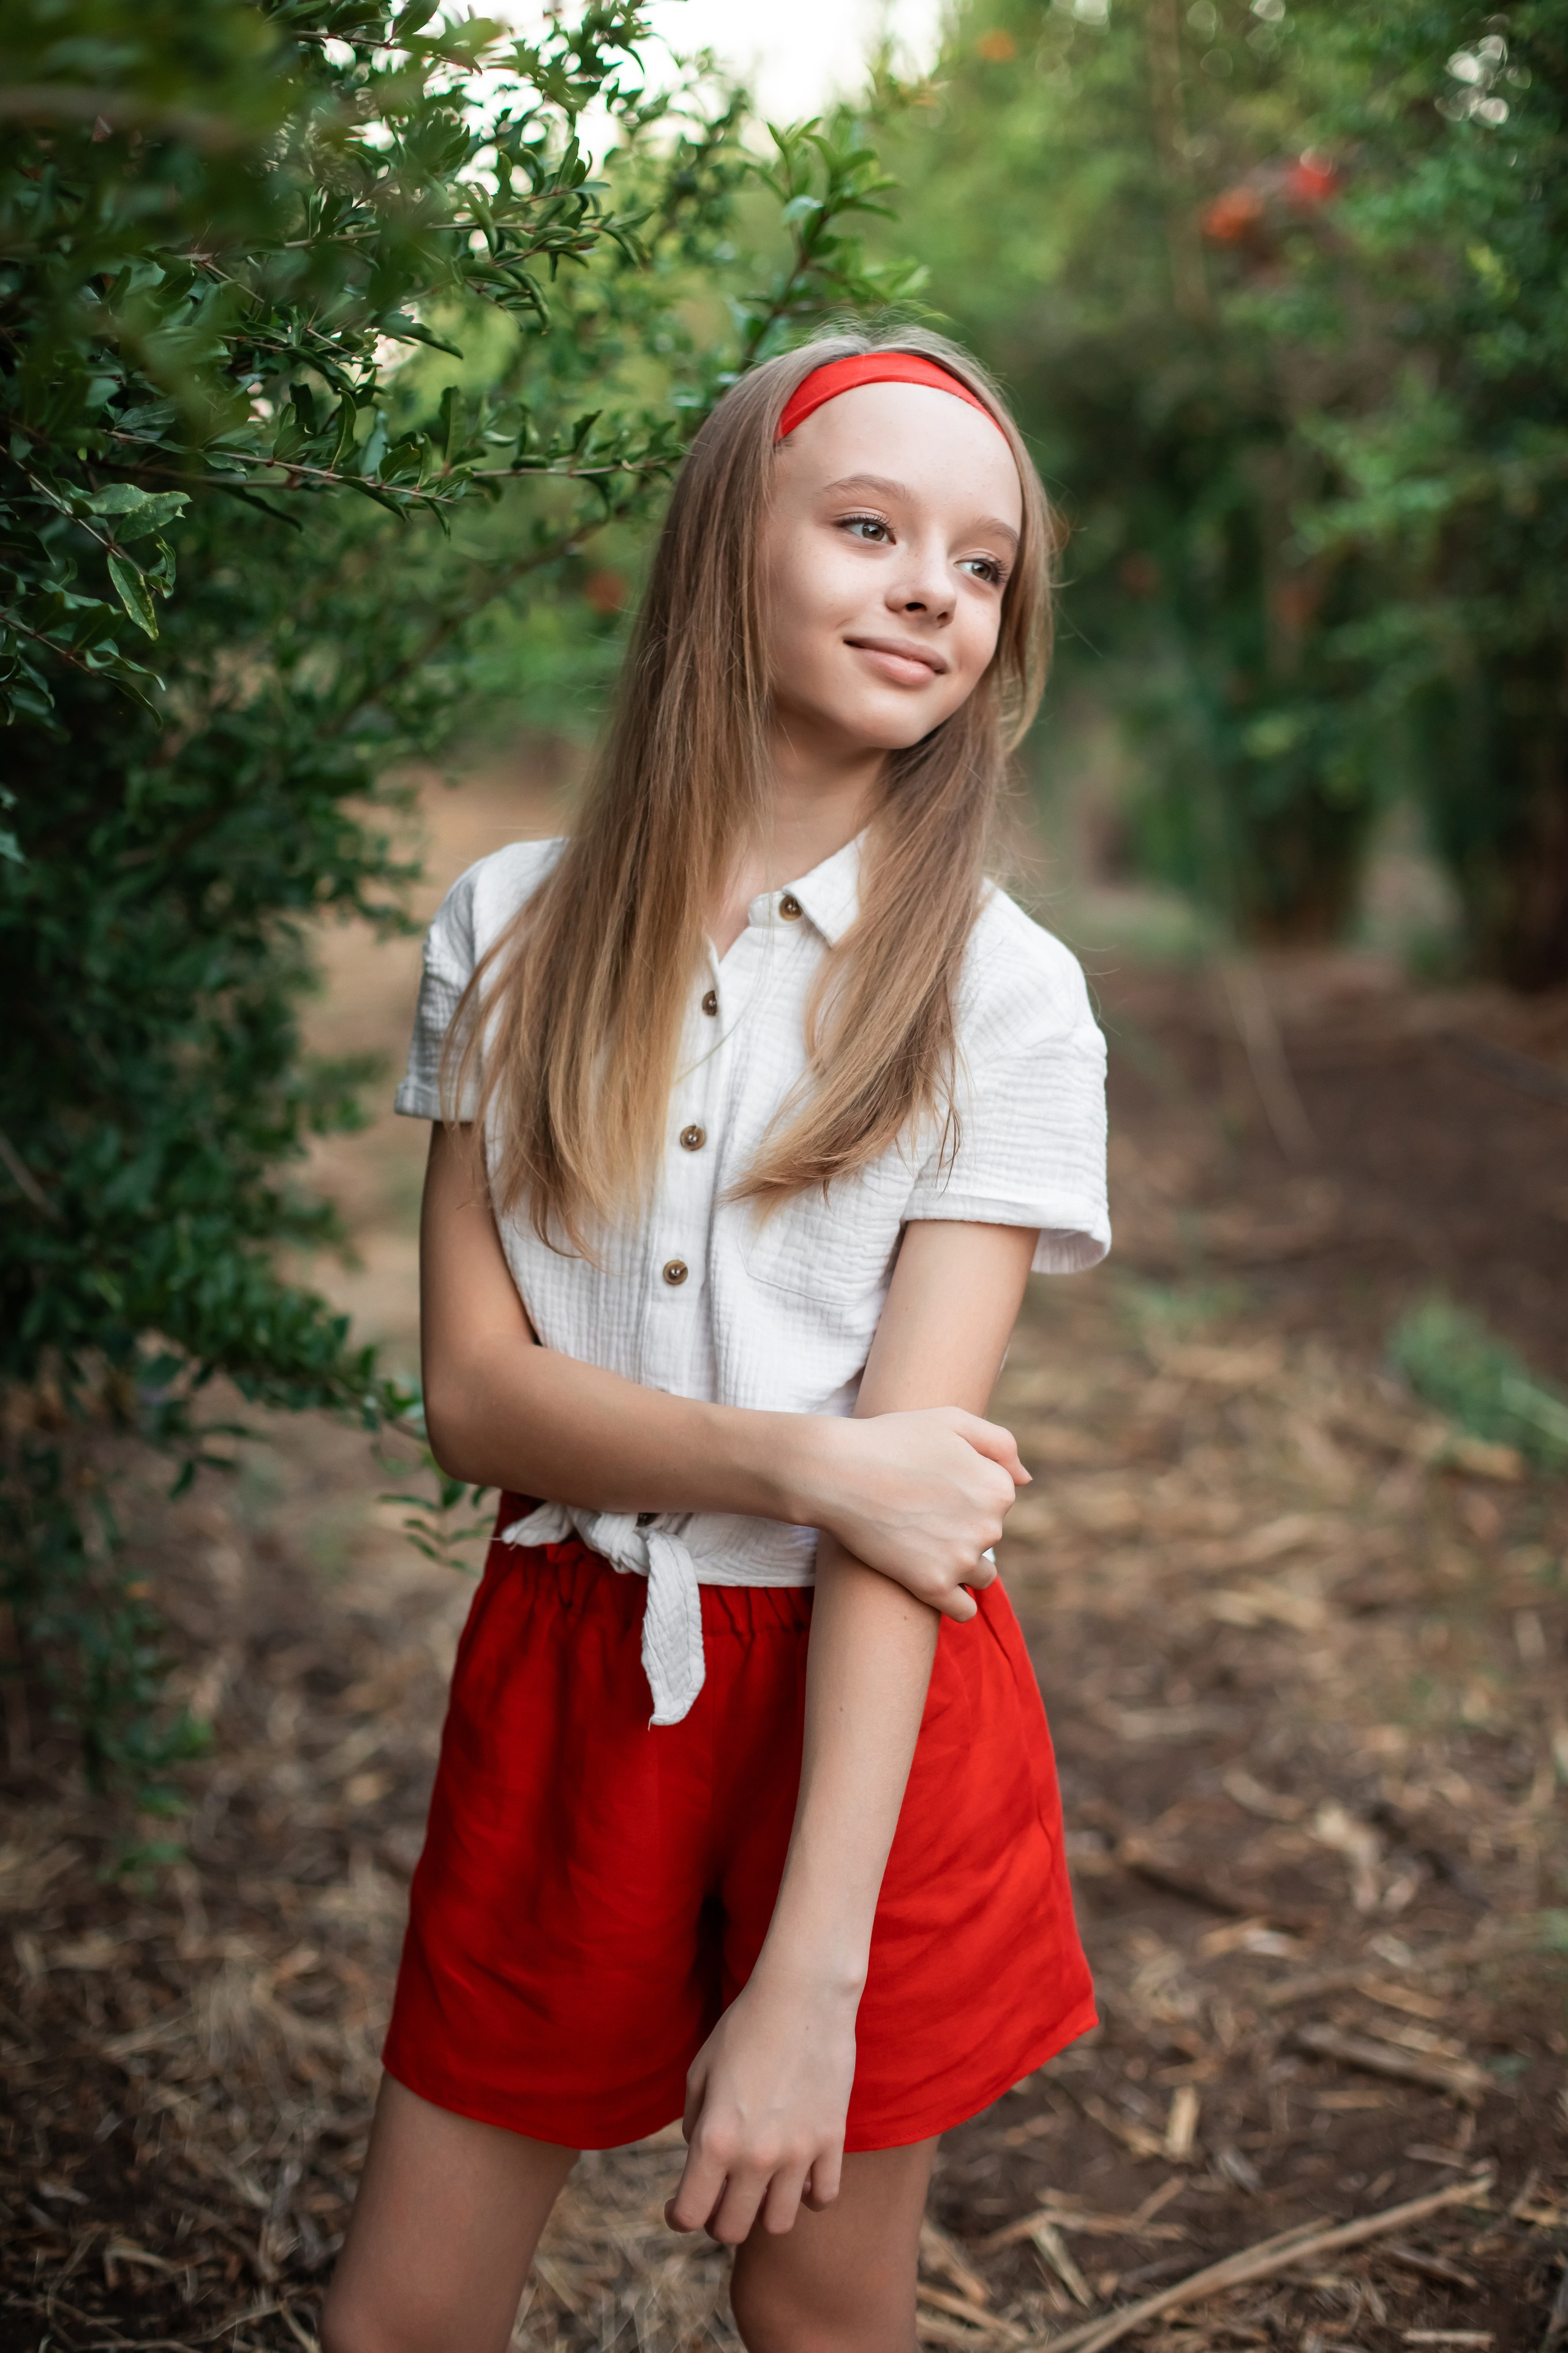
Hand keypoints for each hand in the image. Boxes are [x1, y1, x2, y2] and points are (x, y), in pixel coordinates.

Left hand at [664, 1971, 857, 2244]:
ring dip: (763, 2210)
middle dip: (718, 2219)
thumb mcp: (700, 2071)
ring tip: (759, 2186)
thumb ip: (693, 2123)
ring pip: (778, 2224)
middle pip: (732, 2230)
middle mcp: (755, 2156)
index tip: (677, 2207)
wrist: (803, 1995)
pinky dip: (808, 2195)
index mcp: (715, 2139)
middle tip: (719, 2195)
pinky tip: (799, 2175)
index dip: (678, 2216)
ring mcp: (798, 2153)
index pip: (689, 2214)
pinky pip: (823, 2197)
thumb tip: (698, 2155)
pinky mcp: (832, 2141)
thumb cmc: (744, 2026)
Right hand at [800, 1407, 1027, 1619]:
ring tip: (921, 1544)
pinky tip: (932, 1582)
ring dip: (960, 1565)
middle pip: (988, 1536)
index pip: (998, 1500)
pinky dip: (953, 1602)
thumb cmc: (891, 1439)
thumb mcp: (952, 1420)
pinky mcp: (932, 1586)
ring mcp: (961, 1559)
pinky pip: (963, 1610)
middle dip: (963, 1528)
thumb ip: (1000, 1443)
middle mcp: (989, 1526)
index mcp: (999, 1487)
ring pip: (980, 1575)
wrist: (836, 1471)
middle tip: (920, 1512)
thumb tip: (1026, 1480)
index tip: (935, 1486)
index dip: (967, 1492)